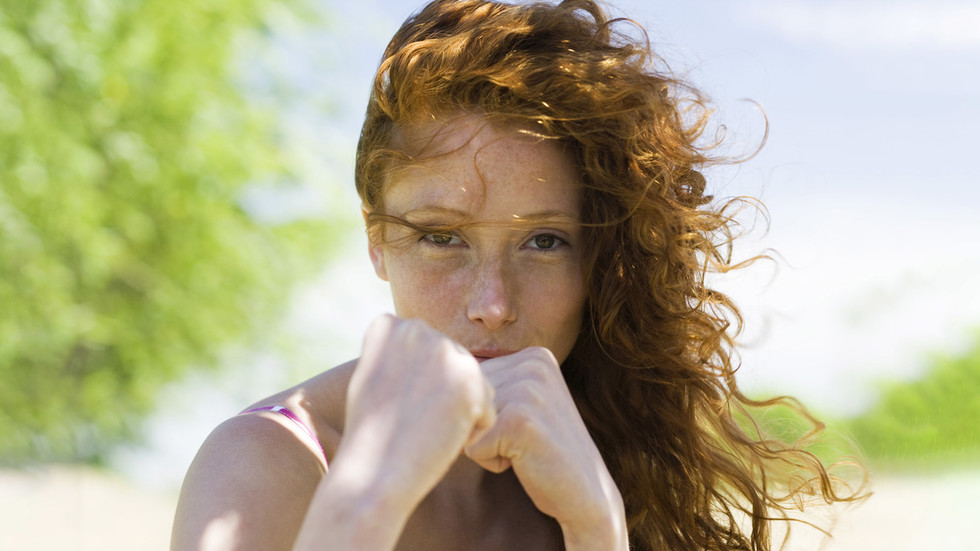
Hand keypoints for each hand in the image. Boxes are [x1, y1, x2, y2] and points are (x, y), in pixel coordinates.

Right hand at [338, 315, 495, 505]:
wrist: (372, 473)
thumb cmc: (372, 436)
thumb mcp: (375, 376)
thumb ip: (403, 354)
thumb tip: (430, 349)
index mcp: (391, 327)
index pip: (431, 353)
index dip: (421, 387)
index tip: (396, 406)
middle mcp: (418, 329)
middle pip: (457, 365)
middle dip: (445, 396)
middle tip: (413, 420)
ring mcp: (445, 352)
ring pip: (477, 385)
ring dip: (461, 411)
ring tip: (425, 428)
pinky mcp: (470, 380)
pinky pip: (489, 410)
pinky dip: (472, 430)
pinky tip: (440, 437)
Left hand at [463, 347, 627, 548]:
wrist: (587, 495)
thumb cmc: (543, 453)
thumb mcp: (521, 402)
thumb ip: (491, 381)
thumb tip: (434, 371)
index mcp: (535, 354)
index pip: (471, 378)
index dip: (487, 412)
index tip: (524, 425)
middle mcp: (534, 363)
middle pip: (466, 397)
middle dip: (485, 427)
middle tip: (524, 441)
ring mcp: (528, 389)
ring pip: (466, 421)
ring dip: (487, 445)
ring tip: (524, 449)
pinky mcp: (519, 421)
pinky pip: (471, 446)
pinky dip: (491, 462)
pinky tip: (525, 461)